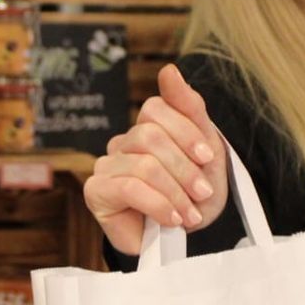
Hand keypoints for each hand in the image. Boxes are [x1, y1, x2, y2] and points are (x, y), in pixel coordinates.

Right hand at [84, 64, 228, 257]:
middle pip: (149, 136)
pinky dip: (159, 204)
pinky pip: (129, 188)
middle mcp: (122, 142)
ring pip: (143, 165)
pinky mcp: (97, 192)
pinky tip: (174, 220)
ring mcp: (105, 166)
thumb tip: (168, 70)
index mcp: (145, 125)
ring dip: (176, 192)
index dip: (186, 132)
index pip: (156, 109)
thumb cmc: (197, 190)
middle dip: (184, 167)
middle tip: (203, 193)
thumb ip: (188, 106)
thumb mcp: (204, 146)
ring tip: (192, 214)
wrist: (191, 235)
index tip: (208, 158)